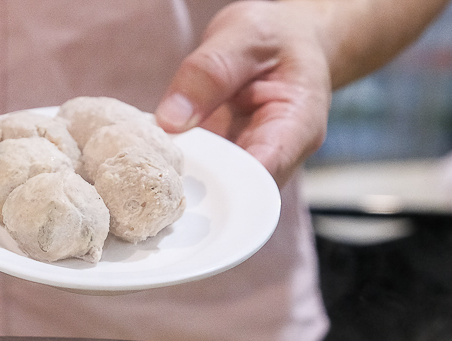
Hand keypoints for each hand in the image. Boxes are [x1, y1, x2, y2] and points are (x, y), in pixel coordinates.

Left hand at [154, 1, 331, 186]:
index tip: (183, 182)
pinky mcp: (231, 163)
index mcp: (297, 127)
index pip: (262, 176)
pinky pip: (206, 177)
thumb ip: (208, 72)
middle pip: (238, 193)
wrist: (286, 42)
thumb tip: (171, 121)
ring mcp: (254, 164)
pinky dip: (181, 171)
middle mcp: (280, 156)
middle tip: (156, 176)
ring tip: (155, 167)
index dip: (222, 188)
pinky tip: (160, 160)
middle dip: (196, 190)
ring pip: (218, 192)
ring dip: (185, 184)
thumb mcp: (243, 36)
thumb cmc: (276, 37)